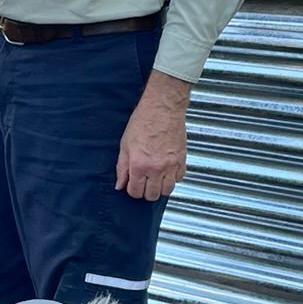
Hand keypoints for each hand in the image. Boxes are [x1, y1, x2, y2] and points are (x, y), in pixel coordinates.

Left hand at [115, 74, 188, 202]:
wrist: (163, 108)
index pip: (135, 192)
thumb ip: (122, 167)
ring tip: (155, 179)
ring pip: (167, 191)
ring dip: (160, 188)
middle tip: (143, 182)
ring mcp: (171, 166)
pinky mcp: (182, 160)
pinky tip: (167, 170)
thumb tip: (120, 184)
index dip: (132, 190)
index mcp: (139, 165)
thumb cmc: (143, 121)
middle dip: (145, 192)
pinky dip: (173, 178)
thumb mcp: (125, 144)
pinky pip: (179, 179)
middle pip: (152, 195)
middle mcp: (156, 169)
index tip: (132, 185)